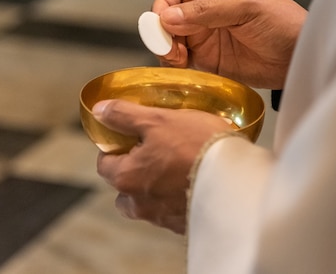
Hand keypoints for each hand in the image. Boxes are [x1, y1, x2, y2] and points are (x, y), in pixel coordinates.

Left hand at [94, 99, 231, 233]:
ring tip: (179, 170)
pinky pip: (174, 212)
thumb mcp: (159, 119)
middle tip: (159, 153)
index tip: (136, 137)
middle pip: (125, 188)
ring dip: (156, 189)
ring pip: (148, 202)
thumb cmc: (196, 143)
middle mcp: (139, 203)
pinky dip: (178, 199)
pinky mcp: (185, 225)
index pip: (105, 163)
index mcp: (126, 177)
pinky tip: (195, 183)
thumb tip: (100, 110)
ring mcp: (163, 218)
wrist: (236, 176)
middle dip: (135, 172)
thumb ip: (125, 115)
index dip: (118, 147)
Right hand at [154, 0, 306, 88]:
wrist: (300, 57)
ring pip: (171, 40)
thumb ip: (207, 11)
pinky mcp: (210, 59)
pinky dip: (176, 65)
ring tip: (179, 60)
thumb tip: (167, 17)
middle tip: (170, 49)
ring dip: (167, 50)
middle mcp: (206, 8)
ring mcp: (206, 35)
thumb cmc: (282, 23)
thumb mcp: (246, 8)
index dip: (163, 7)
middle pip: (168, 17)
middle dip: (162, 32)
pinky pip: (183, 60)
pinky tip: (183, 68)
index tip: (160, 25)